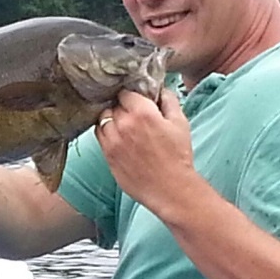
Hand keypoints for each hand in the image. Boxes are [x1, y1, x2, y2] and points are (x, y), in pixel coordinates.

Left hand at [96, 89, 197, 215]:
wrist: (170, 188)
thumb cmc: (178, 156)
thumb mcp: (180, 123)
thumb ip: (169, 101)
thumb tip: (160, 90)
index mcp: (142, 113)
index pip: (125, 93)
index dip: (131, 96)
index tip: (136, 101)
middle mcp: (123, 124)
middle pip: (113, 105)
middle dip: (121, 107)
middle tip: (131, 114)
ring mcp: (112, 141)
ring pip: (102, 119)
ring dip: (111, 119)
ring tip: (122, 125)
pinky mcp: (107, 155)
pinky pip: (99, 136)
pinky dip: (105, 133)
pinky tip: (117, 137)